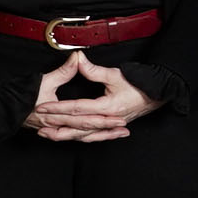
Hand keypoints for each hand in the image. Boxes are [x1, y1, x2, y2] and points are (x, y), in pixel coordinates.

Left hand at [27, 51, 151, 142]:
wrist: (158, 95)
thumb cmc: (139, 84)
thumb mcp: (115, 74)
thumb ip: (94, 70)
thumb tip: (78, 59)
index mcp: (107, 107)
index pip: (77, 108)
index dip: (59, 108)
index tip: (44, 106)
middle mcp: (107, 120)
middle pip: (77, 125)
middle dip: (57, 123)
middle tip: (39, 121)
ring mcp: (110, 125)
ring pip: (83, 135)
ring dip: (65, 135)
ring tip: (47, 134)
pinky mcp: (111, 127)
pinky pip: (93, 136)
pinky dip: (79, 138)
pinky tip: (69, 138)